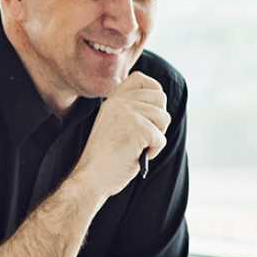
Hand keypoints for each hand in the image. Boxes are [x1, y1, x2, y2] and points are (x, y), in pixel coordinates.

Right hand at [72, 72, 169, 198]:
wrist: (91, 177)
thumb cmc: (105, 157)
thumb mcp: (115, 123)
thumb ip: (130, 109)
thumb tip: (159, 101)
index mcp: (113, 99)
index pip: (141, 79)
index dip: (153, 92)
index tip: (151, 110)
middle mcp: (120, 102)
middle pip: (160, 98)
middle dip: (158, 119)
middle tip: (143, 136)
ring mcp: (128, 113)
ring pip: (164, 118)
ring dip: (156, 137)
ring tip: (138, 147)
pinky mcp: (138, 129)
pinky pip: (161, 138)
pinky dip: (154, 151)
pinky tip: (136, 156)